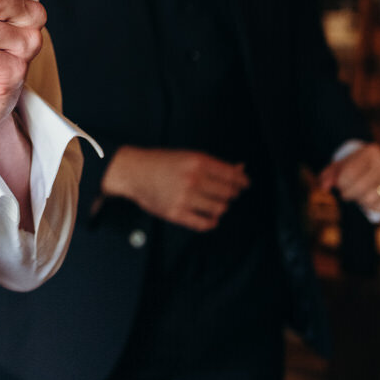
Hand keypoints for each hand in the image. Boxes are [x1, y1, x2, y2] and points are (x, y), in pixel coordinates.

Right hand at [102, 147, 249, 231]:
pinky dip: (211, 223)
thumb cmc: (162, 162)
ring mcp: (184, 198)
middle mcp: (193, 179)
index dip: (242, 182)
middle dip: (231, 194)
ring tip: (215, 204)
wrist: (134, 171)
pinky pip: (203, 224)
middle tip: (228, 194)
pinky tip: (210, 218)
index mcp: (198, 162)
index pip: (232, 176)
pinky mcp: (176, 213)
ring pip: (219, 209)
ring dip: (221, 207)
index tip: (244, 185)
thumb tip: (240, 169)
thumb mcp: (189, 156)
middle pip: (228, 193)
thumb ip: (215, 164)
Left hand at [316, 142, 379, 216]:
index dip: (341, 185)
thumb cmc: (352, 169)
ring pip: (371, 199)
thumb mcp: (336, 168)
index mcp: (371, 151)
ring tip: (359, 196)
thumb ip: (327, 177)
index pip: (349, 174)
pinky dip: (374, 208)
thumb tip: (324, 187)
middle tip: (347, 194)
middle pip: (361, 188)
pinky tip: (371, 201)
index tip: (340, 187)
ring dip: (361, 201)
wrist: (372, 168)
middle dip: (350, 194)